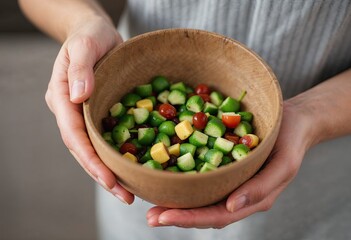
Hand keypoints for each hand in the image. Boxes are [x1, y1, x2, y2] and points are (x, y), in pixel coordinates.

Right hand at [45, 17, 133, 203]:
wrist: (96, 33)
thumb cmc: (89, 35)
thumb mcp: (85, 43)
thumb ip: (80, 67)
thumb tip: (77, 95)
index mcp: (61, 96)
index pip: (73, 134)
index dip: (89, 158)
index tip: (108, 178)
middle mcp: (72, 111)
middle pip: (84, 149)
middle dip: (103, 174)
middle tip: (126, 195)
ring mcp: (86, 114)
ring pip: (96, 148)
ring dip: (112, 171)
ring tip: (131, 192)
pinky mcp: (101, 113)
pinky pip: (108, 137)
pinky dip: (119, 155)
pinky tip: (135, 168)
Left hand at [147, 101, 312, 227]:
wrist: (294, 121)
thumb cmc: (290, 142)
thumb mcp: (284, 164)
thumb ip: (261, 187)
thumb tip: (231, 207)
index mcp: (252, 199)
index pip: (218, 216)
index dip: (190, 219)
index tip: (164, 217)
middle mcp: (237, 195)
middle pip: (204, 211)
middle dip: (177, 216)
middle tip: (150, 217)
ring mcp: (230, 182)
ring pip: (201, 199)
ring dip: (177, 203)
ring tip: (152, 205)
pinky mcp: (224, 166)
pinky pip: (202, 179)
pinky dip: (185, 183)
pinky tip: (168, 180)